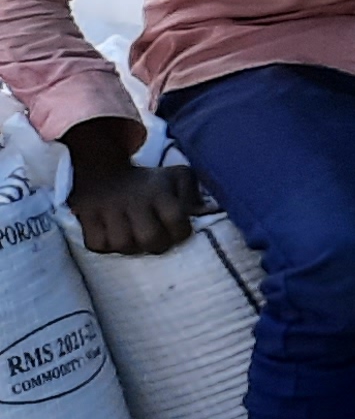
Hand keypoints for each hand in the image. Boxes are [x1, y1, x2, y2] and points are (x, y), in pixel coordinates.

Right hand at [63, 129, 193, 256]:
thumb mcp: (177, 177)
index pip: (176, 219)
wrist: (102, 172)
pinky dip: (106, 246)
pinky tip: (113, 235)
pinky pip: (98, 245)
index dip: (181, 231)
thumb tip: (203, 213)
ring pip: (123, 245)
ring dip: (132, 247)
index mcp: (158, 191)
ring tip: (135, 236)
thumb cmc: (148, 183)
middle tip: (156, 238)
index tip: (178, 229)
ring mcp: (107, 210)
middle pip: (150, 238)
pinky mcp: (86, 219)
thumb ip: (194, 194)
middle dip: (158, 244)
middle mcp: (133, 200)